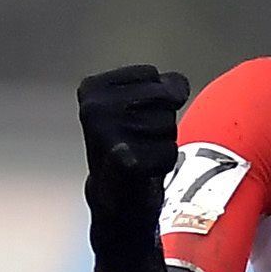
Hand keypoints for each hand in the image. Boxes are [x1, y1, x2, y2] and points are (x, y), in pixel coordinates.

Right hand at [77, 64, 191, 192]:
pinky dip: (164, 163)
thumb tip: (178, 87)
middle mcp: (94, 108)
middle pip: (164, 98)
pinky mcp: (125, 161)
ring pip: (169, 125)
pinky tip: (143, 171)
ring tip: (140, 153)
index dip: (154, 98)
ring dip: (163, 142)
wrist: (114, 198)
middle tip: (138, 139)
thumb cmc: (131, 143)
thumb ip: (164, 84)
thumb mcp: (140, 102)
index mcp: (92, 87)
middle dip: (161, 119)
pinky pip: (170, 151)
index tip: (131, 119)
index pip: (152, 74)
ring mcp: (106, 135)